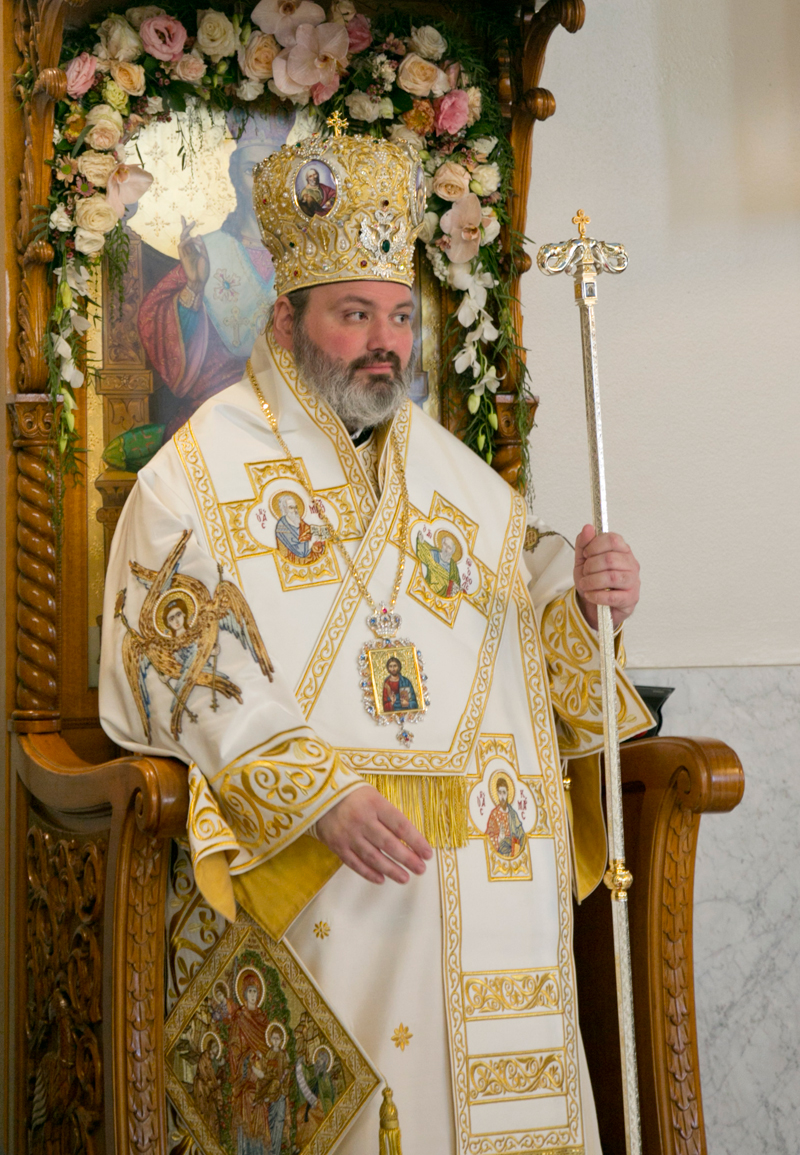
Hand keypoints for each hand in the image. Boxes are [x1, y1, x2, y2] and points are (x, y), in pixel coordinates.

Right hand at [178, 215, 209, 288]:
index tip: (192, 221)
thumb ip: (202, 246)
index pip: (190, 237)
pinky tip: (190, 238)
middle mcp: (189, 251)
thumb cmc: (204, 271)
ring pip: (182, 239)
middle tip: (183, 217)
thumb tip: (198, 235)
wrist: (200, 281)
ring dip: (186, 231)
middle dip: (184, 226)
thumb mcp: (205, 256)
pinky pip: (181, 246)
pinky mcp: (182, 257)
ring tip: (191, 225)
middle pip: (184, 236)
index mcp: (194, 250)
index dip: (189, 229)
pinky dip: (185, 241)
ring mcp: (185, 254)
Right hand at [315, 786, 432, 884]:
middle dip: (407, 858)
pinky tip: (382, 879)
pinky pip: (355, 863)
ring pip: (373, 856)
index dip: (416, 841)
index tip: (427, 853)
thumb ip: (388, 815)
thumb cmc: (352, 795)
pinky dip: (369, 873)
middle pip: (389, 843)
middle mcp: (362, 820)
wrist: (318, 795)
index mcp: (375, 804)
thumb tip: (408, 838)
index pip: (400, 825)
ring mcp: (349, 834)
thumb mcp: (373, 795)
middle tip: (420, 869)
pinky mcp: (337, 846)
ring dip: (391, 870)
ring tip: (405, 878)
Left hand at [573, 525, 639, 630]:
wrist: (594, 605)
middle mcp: (631, 564)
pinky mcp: (630, 599)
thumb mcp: (583, 560)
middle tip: (585, 572)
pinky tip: (590, 595)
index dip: (595, 545)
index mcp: (622, 550)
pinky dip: (596, 596)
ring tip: (585, 585)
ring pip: (611, 577)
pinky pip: (612, 597)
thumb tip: (588, 528)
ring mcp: (633, 582)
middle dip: (591, 566)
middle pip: (610, 559)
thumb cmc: (592, 580)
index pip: (613, 539)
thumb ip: (584, 544)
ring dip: (592, 581)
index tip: (586, 554)